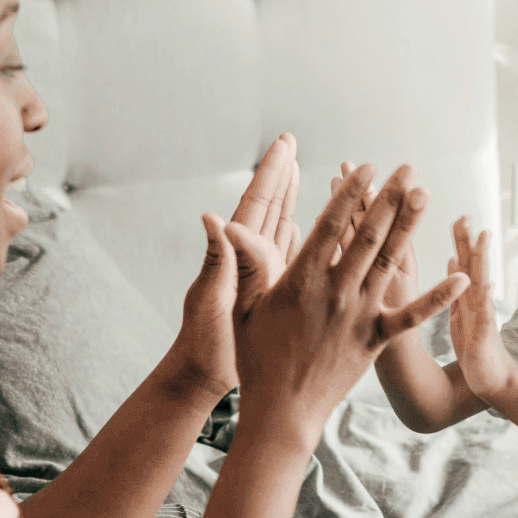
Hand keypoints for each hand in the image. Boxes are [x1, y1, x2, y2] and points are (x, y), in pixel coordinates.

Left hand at [176, 133, 301, 395]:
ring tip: (301, 170)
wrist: (204, 375)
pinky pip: (291, 254)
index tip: (285, 144)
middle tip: (291, 143)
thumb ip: (216, 259)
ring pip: (281, 225)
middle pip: (269, 206)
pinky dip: (302, 234)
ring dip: (291, 197)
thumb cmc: (205, 341)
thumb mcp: (211, 299)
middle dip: (281, 174)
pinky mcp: (272, 290)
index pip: (258, 204)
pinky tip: (313, 224)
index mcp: (238, 254)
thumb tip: (209, 216)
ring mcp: (261, 272)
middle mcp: (250, 257)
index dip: (272, 173)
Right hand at [225, 164, 469, 448]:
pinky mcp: (376, 340)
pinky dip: (438, 297)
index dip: (350, 194)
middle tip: (407, 169)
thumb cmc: (256, 358)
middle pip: (368, 236)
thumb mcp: (243, 307)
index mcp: (302, 281)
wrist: (282, 411)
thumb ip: (244, 261)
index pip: (331, 226)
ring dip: (409, 227)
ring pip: (390, 263)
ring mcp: (360, 316)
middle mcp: (336, 293)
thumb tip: (220, 220)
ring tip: (424, 195)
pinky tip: (463, 278)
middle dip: (389, 199)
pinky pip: (413, 316)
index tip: (367, 167)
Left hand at [446, 216, 512, 400]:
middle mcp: (476, 301)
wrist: (493, 379)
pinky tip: (487, 282)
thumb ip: (456, 286)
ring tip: (482, 236)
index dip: (460, 239)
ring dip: (482, 259)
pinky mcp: (485, 332)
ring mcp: (482, 314)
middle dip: (468, 239)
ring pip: (480, 281)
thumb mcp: (460, 312)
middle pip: (472, 264)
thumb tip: (452, 258)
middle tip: (464, 214)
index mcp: (466, 296)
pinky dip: (485, 296)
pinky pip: (485, 312)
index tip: (458, 216)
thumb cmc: (476, 347)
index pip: (462, 261)